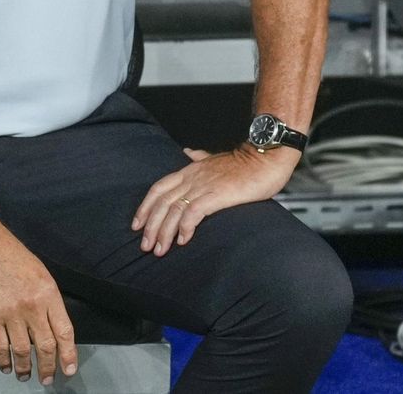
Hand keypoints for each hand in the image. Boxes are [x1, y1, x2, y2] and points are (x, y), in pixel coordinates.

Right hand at [0, 214, 77, 385]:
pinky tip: (6, 365)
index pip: (64, 332)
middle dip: (48, 367)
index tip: (69, 368)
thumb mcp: (40, 272)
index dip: (69, 354)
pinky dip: (3, 360)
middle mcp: (31, 305)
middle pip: (45, 346)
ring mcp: (9, 312)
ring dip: (25, 368)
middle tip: (48, 378)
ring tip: (26, 375)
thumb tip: (52, 325)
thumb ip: (48, 300)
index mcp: (48, 293)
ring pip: (22, 351)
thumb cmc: (8, 253)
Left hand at [131, 145, 296, 256]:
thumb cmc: (245, 163)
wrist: (265, 158)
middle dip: (151, 226)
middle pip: (161, 203)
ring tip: (160, 249)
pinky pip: (193, 213)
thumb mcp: (215, 159)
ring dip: (164, 232)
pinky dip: (185, 227)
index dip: (145, 207)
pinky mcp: (216, 195)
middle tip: (145, 246)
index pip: (158, 189)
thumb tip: (188, 152)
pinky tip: (183, 240)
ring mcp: (203, 186)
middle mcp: (191, 178)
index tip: (137, 224)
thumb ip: (199, 157)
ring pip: (173, 210)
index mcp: (189, 171)